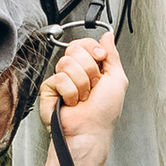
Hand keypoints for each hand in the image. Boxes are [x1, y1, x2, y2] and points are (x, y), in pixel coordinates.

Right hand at [36, 36, 125, 165]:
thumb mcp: (117, 78)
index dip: (92, 48)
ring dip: (81, 84)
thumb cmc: (104, 112)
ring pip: (66, 63)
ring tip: (82, 98)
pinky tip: (71, 103)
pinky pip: (58, 78)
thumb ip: (112, 54)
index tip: (100, 58)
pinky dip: (70, 92)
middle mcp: (75, 71)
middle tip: (92, 87)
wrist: (90, 130)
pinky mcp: (48, 89)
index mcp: (90, 67)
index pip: (84, 43)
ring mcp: (61, 79)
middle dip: (89, 70)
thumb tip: (107, 35)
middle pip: (74, 49)